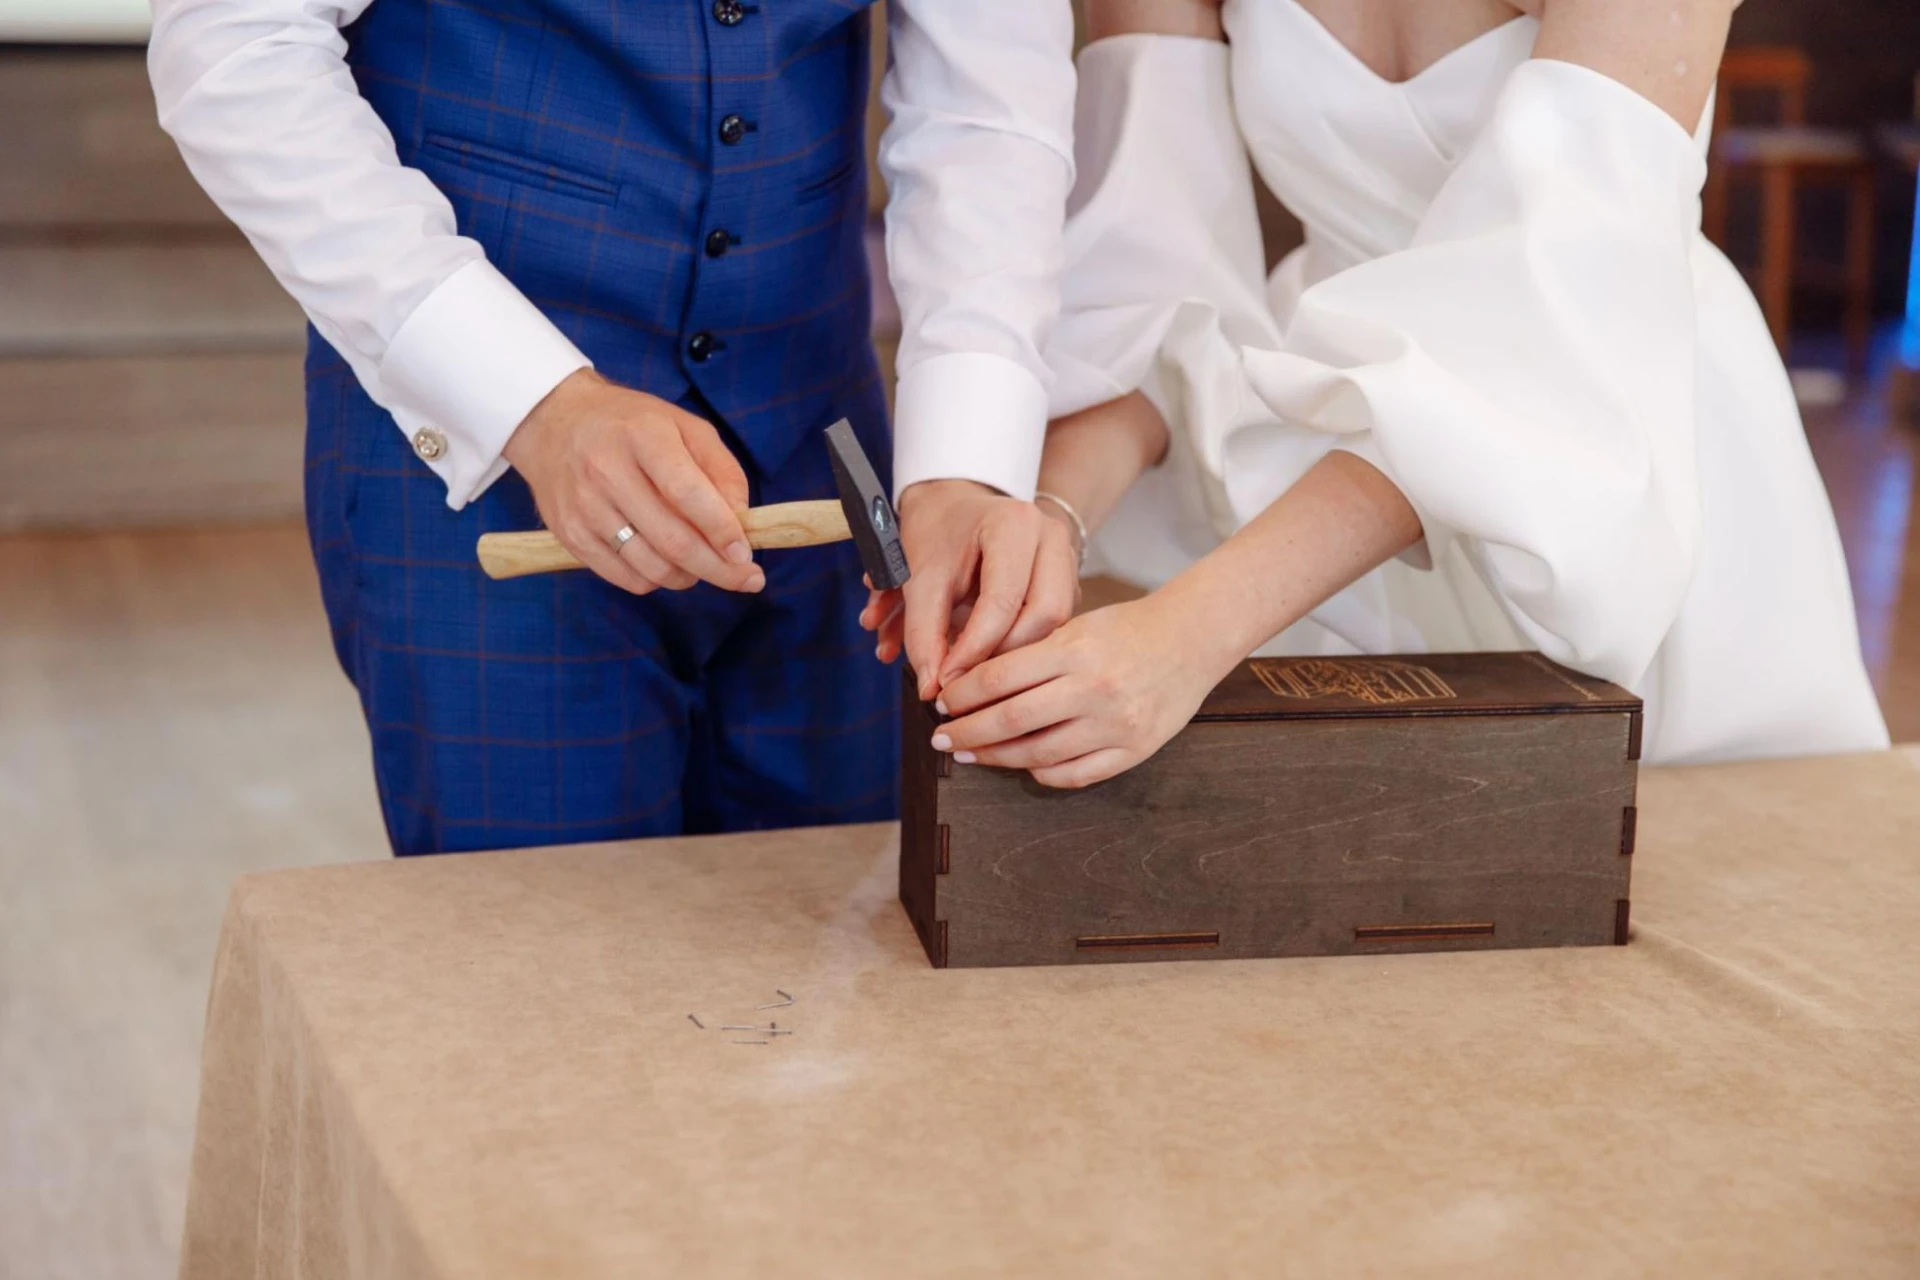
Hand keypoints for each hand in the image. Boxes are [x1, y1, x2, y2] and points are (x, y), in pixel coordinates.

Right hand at [502, 369, 761, 595]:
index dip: (721, 529)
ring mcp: (584, 507)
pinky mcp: (570, 535)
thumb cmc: (632, 426)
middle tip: (746, 579)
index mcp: (642, 436)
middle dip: (718, 569)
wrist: (555, 423)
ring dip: (689, 577)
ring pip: (650, 567)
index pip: (685, 492)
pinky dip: (656, 581)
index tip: (745, 554)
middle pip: (671, 540)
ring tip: (703, 566)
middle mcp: (607, 471)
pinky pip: (625, 578)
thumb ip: (721, 468)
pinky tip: (667, 565)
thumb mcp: (684, 426)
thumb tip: (741, 520)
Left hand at [876, 479, 1079, 698]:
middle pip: (1044, 615)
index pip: (1004, 600)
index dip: (974, 648)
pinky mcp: (1068, 583)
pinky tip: (992, 655)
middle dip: (1003, 654)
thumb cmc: (938, 532)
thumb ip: (922, 632)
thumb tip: (931, 686)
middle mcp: (1052, 538)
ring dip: (1015, 654)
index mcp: (1015, 524)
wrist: (952, 506)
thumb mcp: (920, 577)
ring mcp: (1067, 560)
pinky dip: (1022, 647)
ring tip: (975, 668)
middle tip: (966, 677)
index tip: (946, 679)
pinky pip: (1055, 626)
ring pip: (1055, 625)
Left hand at [932, 596, 1227, 788]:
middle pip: (1010, 720)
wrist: (1192, 639)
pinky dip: (1042, 774)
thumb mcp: (1075, 626)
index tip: (941, 702)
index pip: (998, 678)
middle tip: (942, 738)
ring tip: (973, 754)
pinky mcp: (1134, 751)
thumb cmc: (1127, 629)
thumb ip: (1030, 655)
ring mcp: (1115, 725)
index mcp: (1074, 650)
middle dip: (967, 732)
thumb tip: (973, 685)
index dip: (961, 695)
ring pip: (1038, 755)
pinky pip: (1074, 776)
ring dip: (997, 758)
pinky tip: (1025, 765)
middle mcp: (1092, 689)